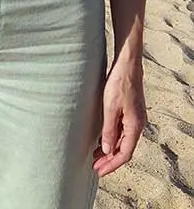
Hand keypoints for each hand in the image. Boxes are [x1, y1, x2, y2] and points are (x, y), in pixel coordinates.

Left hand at [93, 58, 146, 176]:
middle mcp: (138, 124)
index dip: (112, 164)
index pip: (125, 153)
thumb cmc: (119, 82)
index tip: (99, 170)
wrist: (127, 64)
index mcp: (135, 126)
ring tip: (97, 155)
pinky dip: (114, 138)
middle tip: (95, 166)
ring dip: (111, 149)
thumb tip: (107, 149)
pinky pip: (123, 131)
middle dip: (110, 159)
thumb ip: (109, 129)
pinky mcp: (131, 110)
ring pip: (124, 140)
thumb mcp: (110, 107)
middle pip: (125, 149)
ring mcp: (136, 117)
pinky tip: (104, 138)